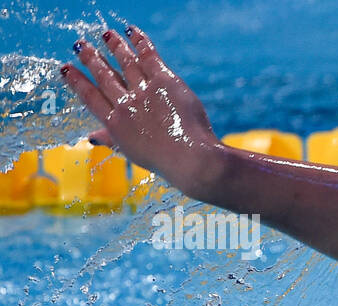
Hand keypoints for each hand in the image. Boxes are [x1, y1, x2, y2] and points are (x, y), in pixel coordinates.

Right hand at [60, 27, 223, 196]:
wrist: (190, 158)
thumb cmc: (163, 159)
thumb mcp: (132, 152)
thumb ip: (111, 140)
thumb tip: (91, 137)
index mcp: (115, 124)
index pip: (90, 97)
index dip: (76, 81)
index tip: (66, 69)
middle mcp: (126, 104)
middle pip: (104, 76)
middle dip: (90, 58)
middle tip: (80, 45)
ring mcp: (144, 91)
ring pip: (124, 62)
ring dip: (114, 46)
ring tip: (106, 34)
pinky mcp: (165, 82)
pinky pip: (148, 56)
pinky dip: (139, 42)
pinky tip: (131, 31)